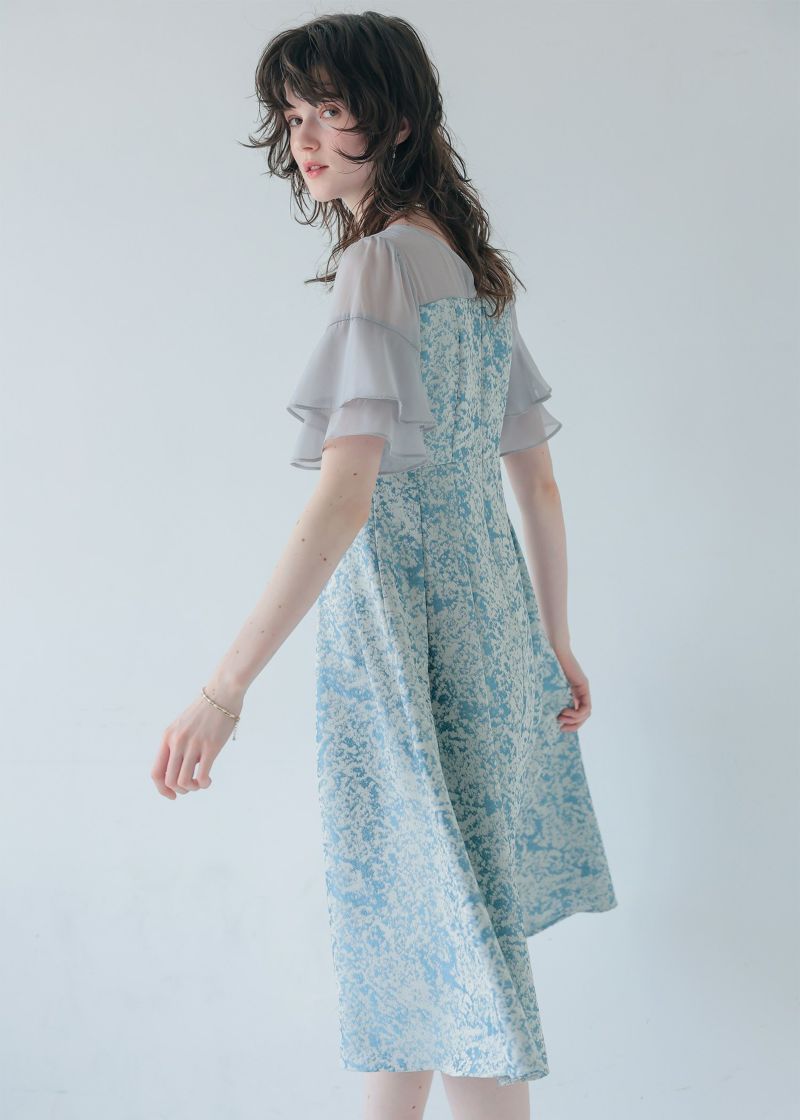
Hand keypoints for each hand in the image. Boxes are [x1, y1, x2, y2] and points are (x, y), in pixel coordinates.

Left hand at [151, 683, 243, 798]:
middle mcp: (177, 741)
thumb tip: (179, 769)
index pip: (155, 772)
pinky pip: (202, 775)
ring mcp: (193, 744)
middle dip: (180, 790)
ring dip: (192, 788)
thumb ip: (177, 745)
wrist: (222, 692)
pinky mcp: (211, 746)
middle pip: (169, 780)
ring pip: (184, 781)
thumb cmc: (205, 711)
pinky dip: (204, 784)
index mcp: (167, 737)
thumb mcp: (182, 726)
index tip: (173, 794)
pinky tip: (209, 780)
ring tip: (201, 782)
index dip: (161, 789)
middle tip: (192, 786)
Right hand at [553, 647, 590, 733]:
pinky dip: (577, 714)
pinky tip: (565, 711)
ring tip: (561, 717)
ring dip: (575, 720)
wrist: (553, 650)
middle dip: (574, 725)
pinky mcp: (584, 686)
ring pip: (586, 713)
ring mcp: (583, 689)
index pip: (577, 713)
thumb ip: (549, 696)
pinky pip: (586, 707)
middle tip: (561, 727)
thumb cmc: (546, 664)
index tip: (559, 727)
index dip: (571, 723)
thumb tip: (537, 713)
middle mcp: (580, 692)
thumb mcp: (547, 687)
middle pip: (583, 716)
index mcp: (572, 693)